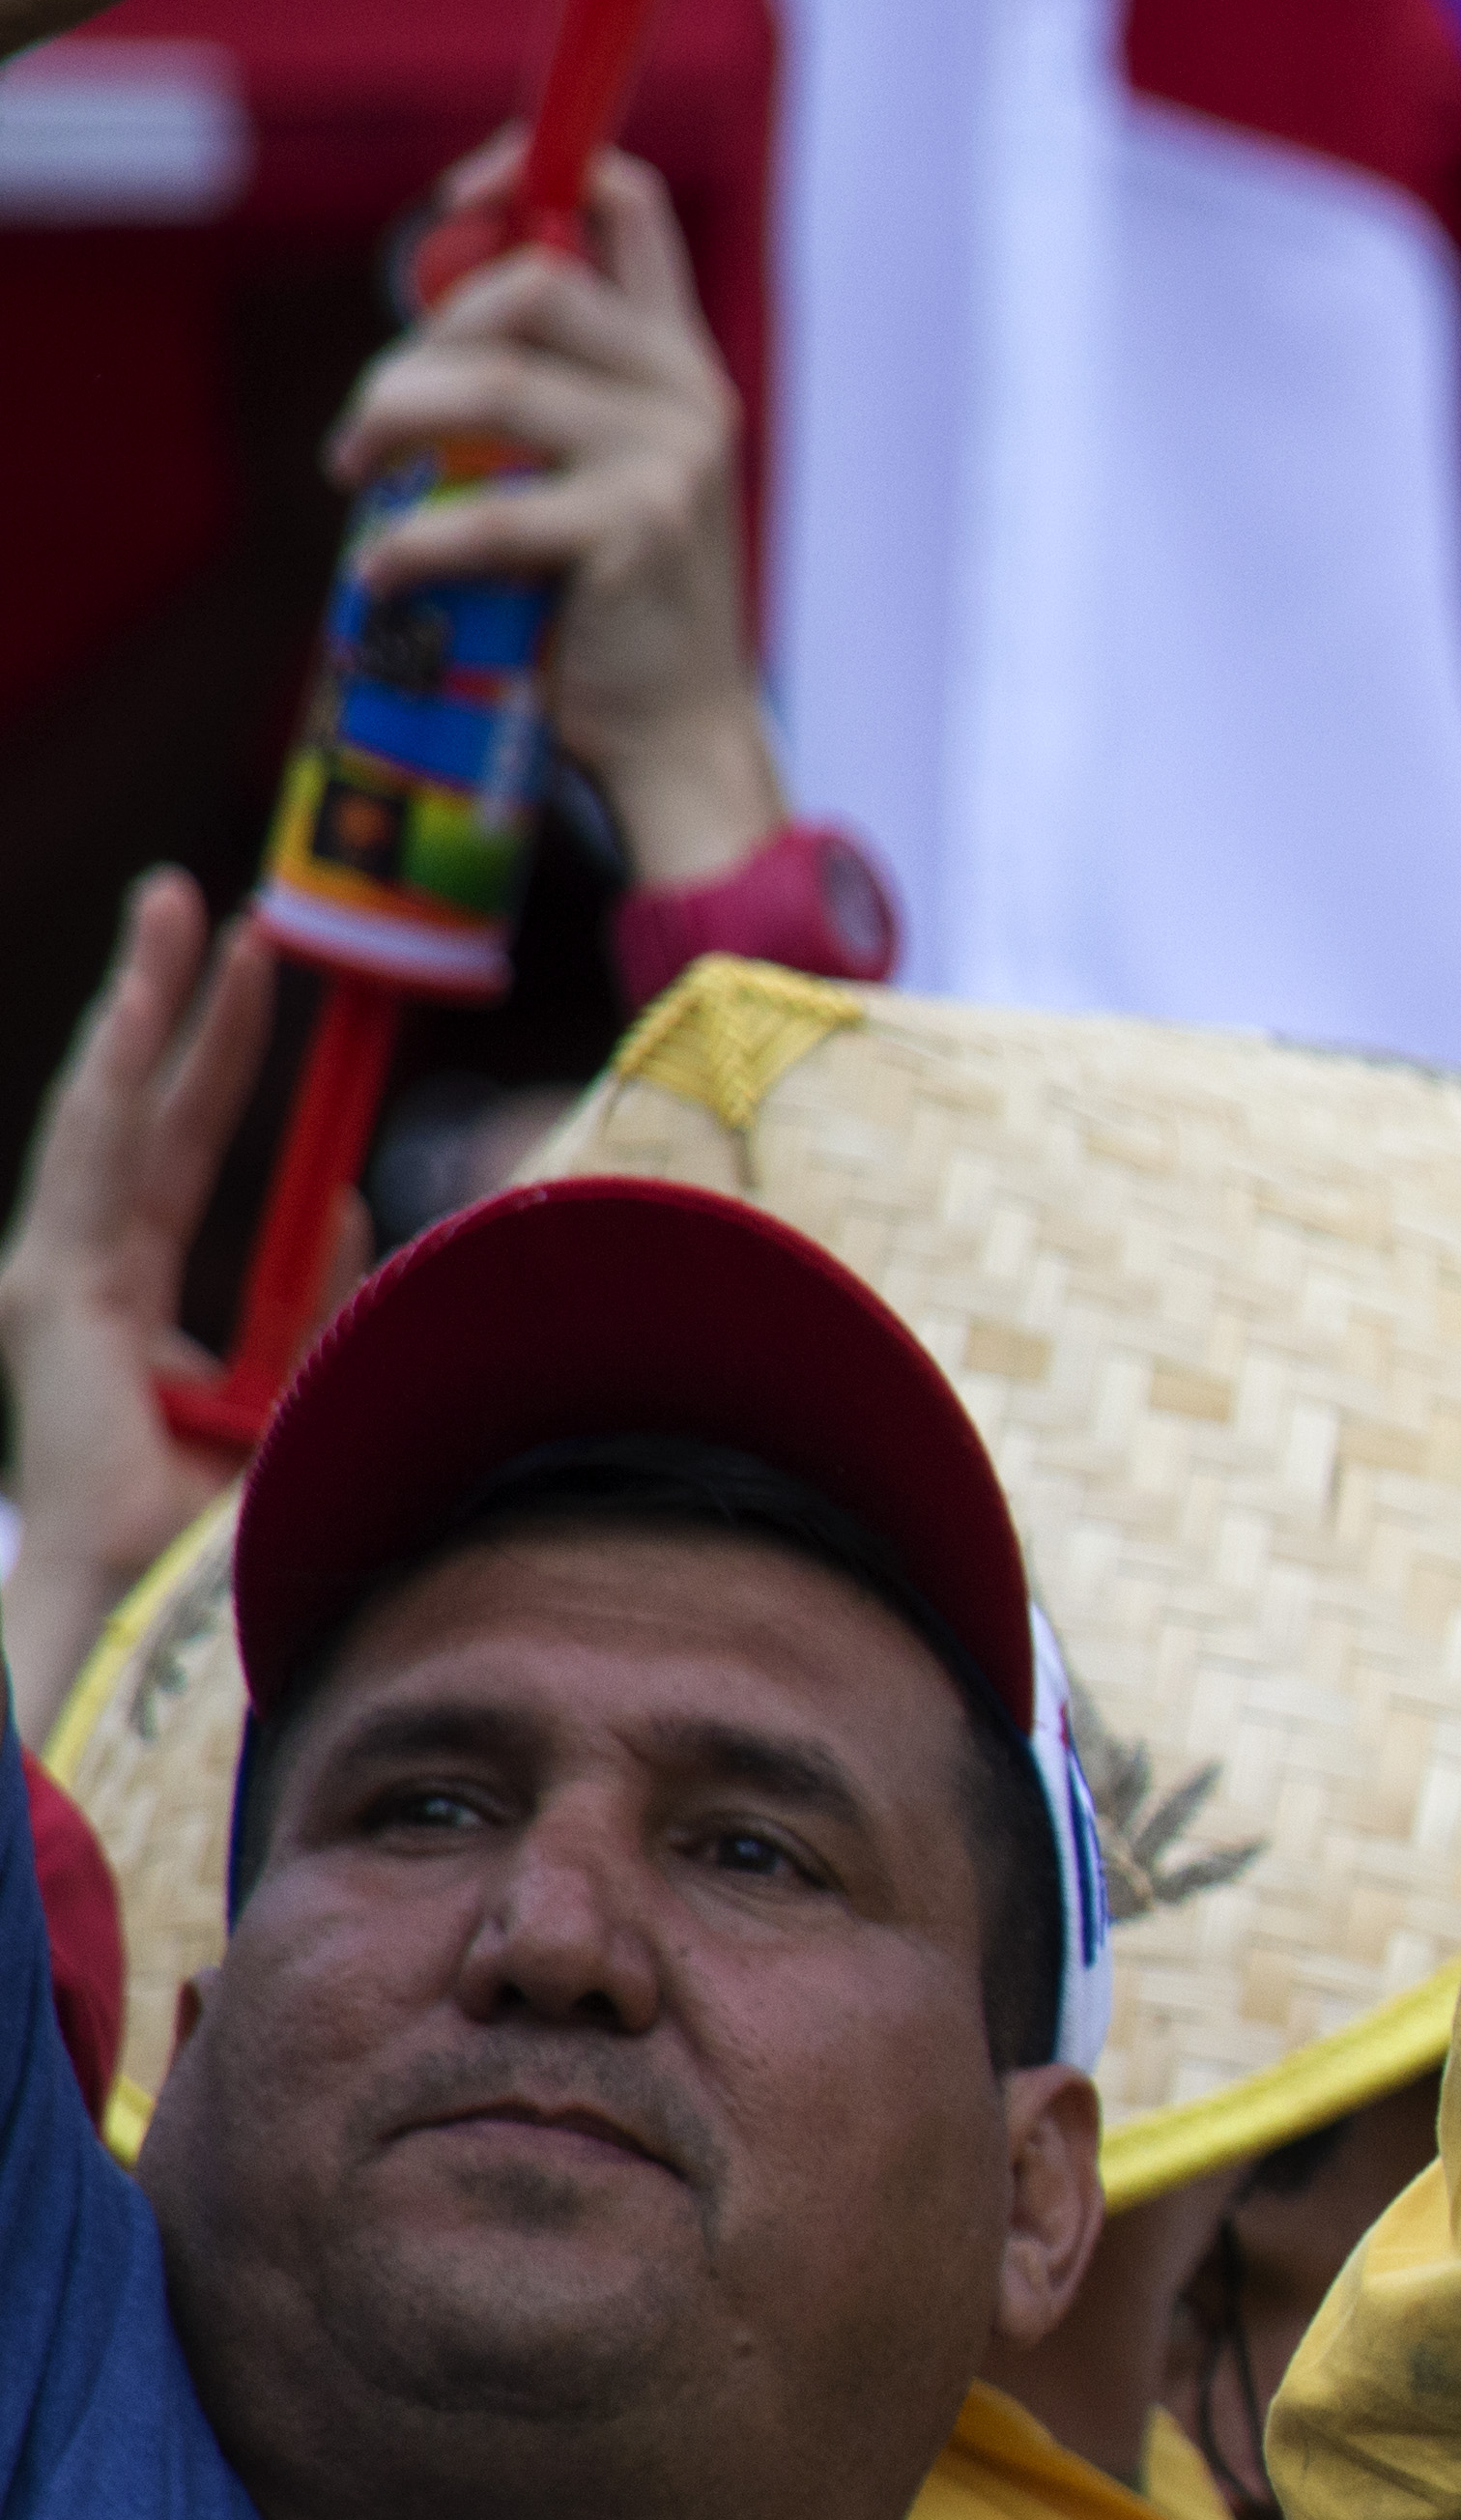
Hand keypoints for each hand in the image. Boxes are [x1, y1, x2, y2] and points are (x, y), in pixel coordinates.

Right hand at [3, 874, 308, 1720]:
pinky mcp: (59, 1293)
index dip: (227, 1081)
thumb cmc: (237, 1537)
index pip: (188, 1173)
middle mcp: (89, 1292)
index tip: (278, 1005)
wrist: (172, 1617)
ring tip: (185, 903)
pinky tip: (154, 984)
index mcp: (141, 1325)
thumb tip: (343, 1207)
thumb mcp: (303, 1382)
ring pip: (113, 1110)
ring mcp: (61, 1287)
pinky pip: (102, 1148)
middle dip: (185, 1012)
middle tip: (216, 908)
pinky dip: (129, 1056)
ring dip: (153, 1001)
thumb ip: (313, 1300)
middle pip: (147, 1120)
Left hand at [330, 142, 784, 887]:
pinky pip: (484, 513)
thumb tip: (427, 345)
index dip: (528, 172)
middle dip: (420, 338)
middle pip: (531, 284)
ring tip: (358, 476)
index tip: (454, 201)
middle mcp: (690, 397)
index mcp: (682, 366)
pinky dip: (408, 543)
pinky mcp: (636, 534)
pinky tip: (379, 574)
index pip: (627, 209)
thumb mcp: (608, 473)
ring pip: (491, 384)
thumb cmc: (620, 609)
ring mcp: (672, 462)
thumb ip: (555, 395)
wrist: (683, 736)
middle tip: (375, 417)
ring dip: (391, 419)